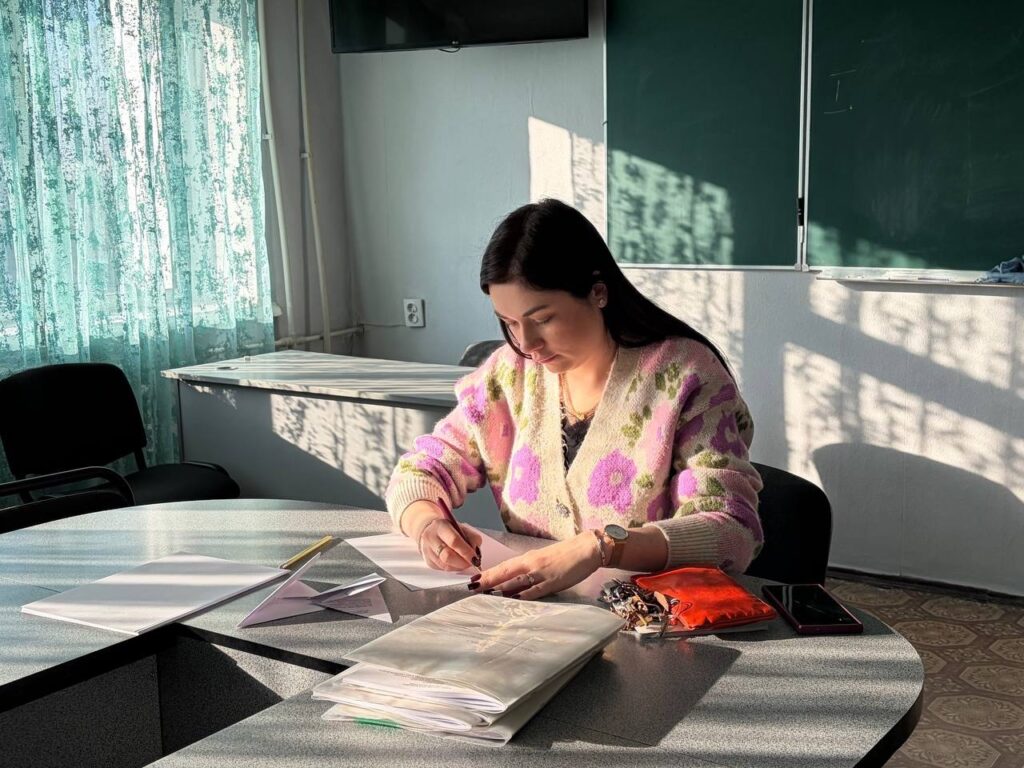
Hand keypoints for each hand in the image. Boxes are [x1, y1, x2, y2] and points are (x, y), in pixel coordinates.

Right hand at [415, 518, 482, 571]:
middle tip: (472, 562)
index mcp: (441, 526)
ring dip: (459, 566)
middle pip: (447, 556)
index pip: (454, 541)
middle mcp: (431, 538)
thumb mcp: (463, 528)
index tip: (475, 558)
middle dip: (463, 562)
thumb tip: (476, 552)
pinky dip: (453, 568)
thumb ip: (472, 538)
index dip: (466, 552)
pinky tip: (457, 563)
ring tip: (465, 562)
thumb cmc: (451, 530)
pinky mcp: (428, 561)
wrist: (432, 531)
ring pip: (445, 565)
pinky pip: (443, 569)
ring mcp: (427, 550)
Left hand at [470, 532, 600, 599]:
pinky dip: (522, 595)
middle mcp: (531, 564)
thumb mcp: (542, 560)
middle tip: (471, 587)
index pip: (504, 567)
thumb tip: (512, 582)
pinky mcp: (553, 582)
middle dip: (488, 581)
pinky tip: (512, 599)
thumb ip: (528, 569)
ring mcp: (541, 573)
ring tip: (485, 594)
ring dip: (500, 588)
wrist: (586, 549)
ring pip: (517, 581)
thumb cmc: (564, 555)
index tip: (473, 579)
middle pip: (505, 573)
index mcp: (528, 558)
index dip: (488, 573)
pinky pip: (535, 590)